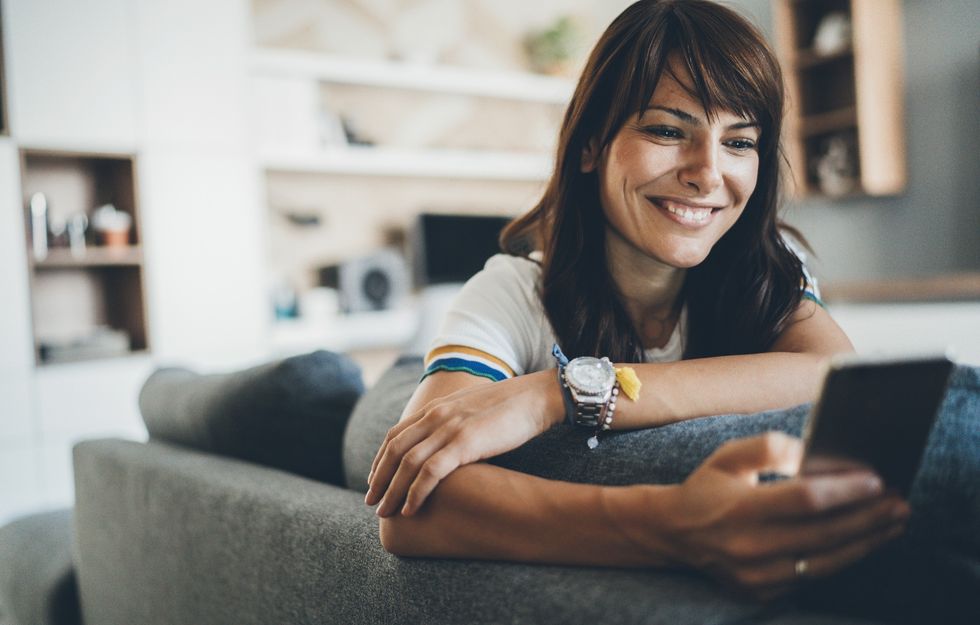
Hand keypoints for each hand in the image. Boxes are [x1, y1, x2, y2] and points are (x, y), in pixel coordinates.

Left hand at [366, 370, 562, 516]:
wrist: (534, 397)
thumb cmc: (509, 408)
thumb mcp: (471, 411)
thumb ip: (452, 424)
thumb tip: (446, 446)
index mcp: (436, 408)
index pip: (395, 435)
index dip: (381, 460)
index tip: (375, 481)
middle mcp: (436, 416)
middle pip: (395, 450)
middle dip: (379, 479)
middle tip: (372, 503)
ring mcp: (449, 428)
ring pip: (408, 463)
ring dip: (392, 490)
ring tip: (385, 512)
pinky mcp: (465, 442)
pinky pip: (431, 471)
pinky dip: (416, 492)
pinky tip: (410, 509)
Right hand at [660, 432, 907, 600]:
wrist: (673, 533)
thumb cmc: (706, 487)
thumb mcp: (728, 455)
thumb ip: (770, 447)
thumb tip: (814, 455)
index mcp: (740, 509)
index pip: (805, 500)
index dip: (844, 490)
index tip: (876, 479)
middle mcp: (749, 547)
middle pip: (825, 534)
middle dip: (868, 518)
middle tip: (900, 502)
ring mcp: (757, 576)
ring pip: (826, 562)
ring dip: (865, 543)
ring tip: (892, 524)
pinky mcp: (762, 593)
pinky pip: (812, 577)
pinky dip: (840, 559)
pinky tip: (861, 542)